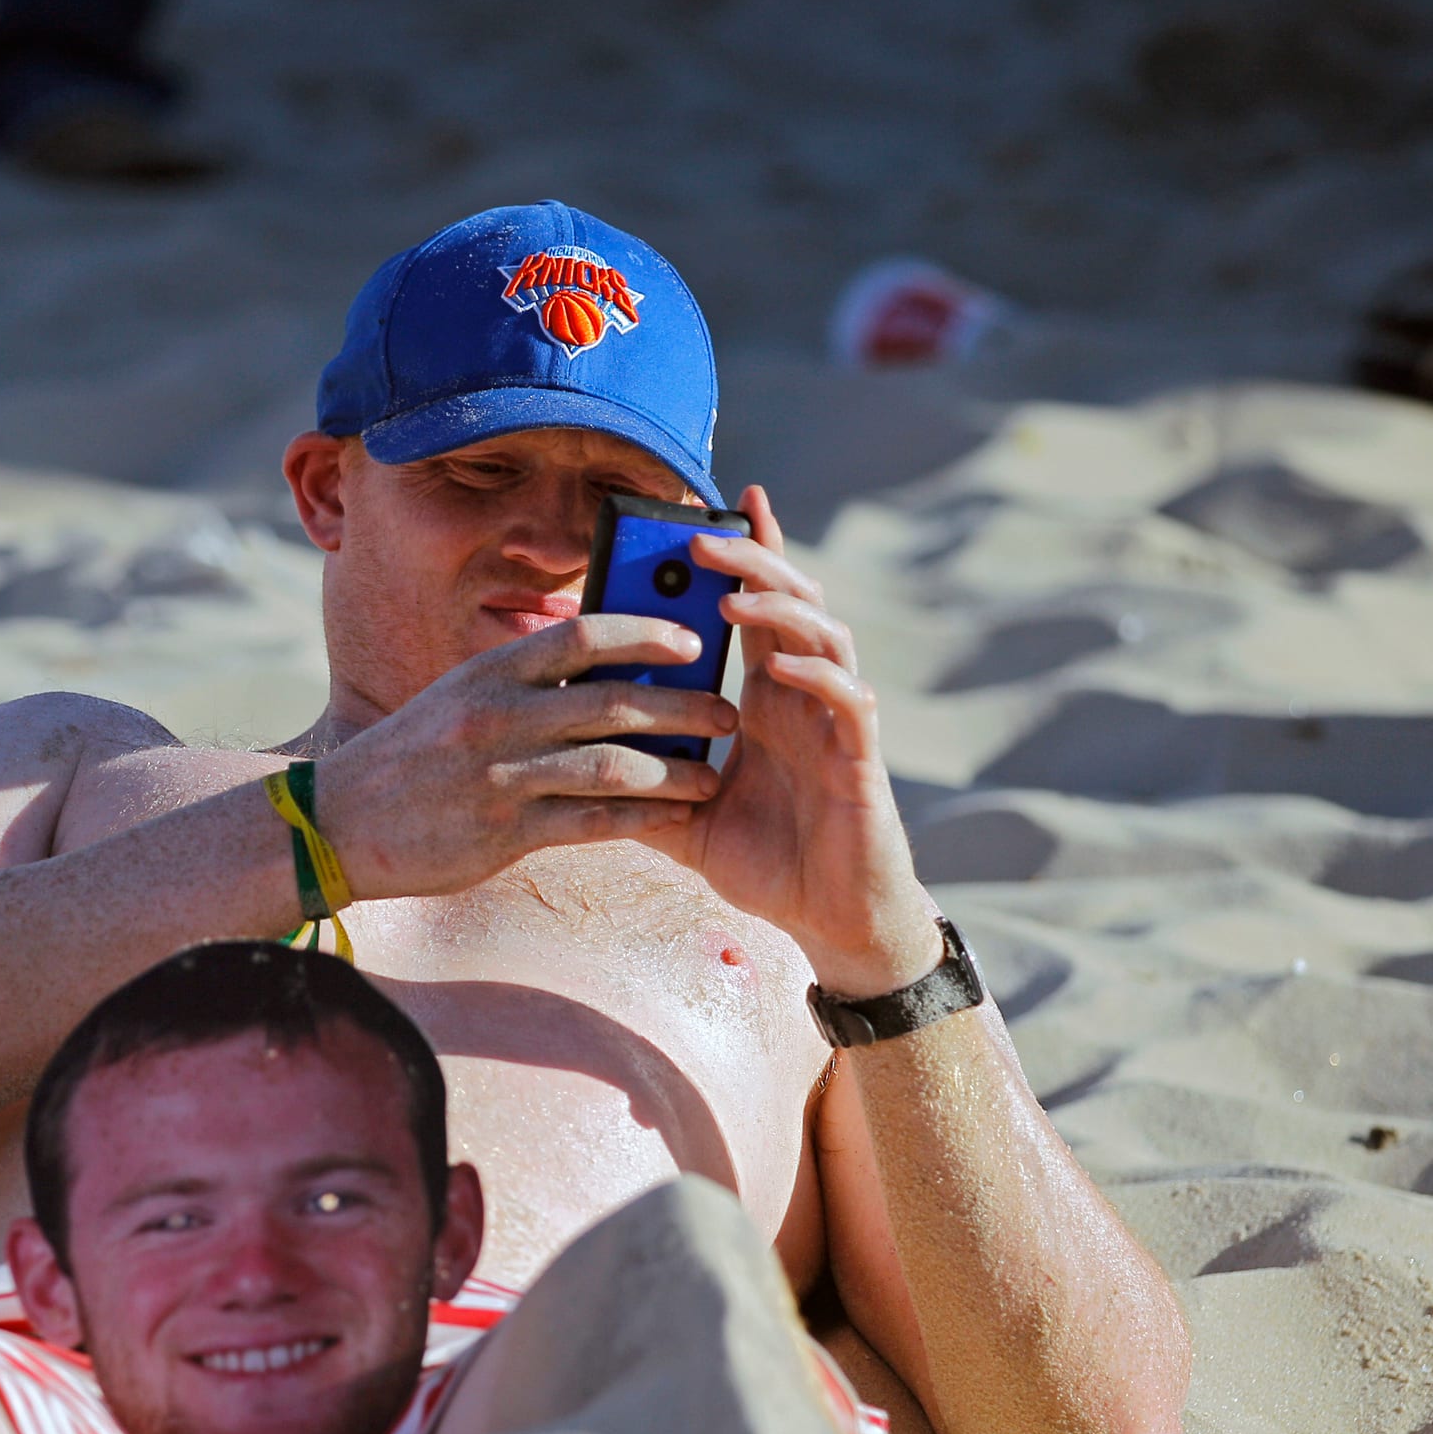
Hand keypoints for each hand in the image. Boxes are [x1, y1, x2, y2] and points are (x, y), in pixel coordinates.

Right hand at [313, 613, 738, 902]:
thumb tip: (598, 670)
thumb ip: (521, 686)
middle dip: (684, 707)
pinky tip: (670, 819)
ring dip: (675, 771)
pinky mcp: (503, 834)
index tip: (692, 641)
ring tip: (712, 777)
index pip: (582, 635)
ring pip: (613, 766)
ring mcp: (500, 777)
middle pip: (614, 701)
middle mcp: (497, 717)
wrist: (338, 824)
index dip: (646, 633)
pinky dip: (639, 820)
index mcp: (488, 674)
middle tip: (727, 713)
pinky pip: (591, 824)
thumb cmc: (408, 760)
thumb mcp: (456, 700)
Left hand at [669, 487, 938, 997]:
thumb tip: (573, 766)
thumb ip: (642, 787)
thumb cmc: (769, 866)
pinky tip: (782, 667)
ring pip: (825, 636)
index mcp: (766, 702)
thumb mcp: (687, 821)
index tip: (714, 510)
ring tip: (731, 597)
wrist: (830, 923)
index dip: (746, 559)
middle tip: (702, 537)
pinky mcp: (859, 760)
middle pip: (792, 604)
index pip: (757, 612)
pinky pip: (847, 701)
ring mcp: (835, 723)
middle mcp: (804, 699)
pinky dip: (817, 677)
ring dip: (781, 610)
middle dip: (753, 562)